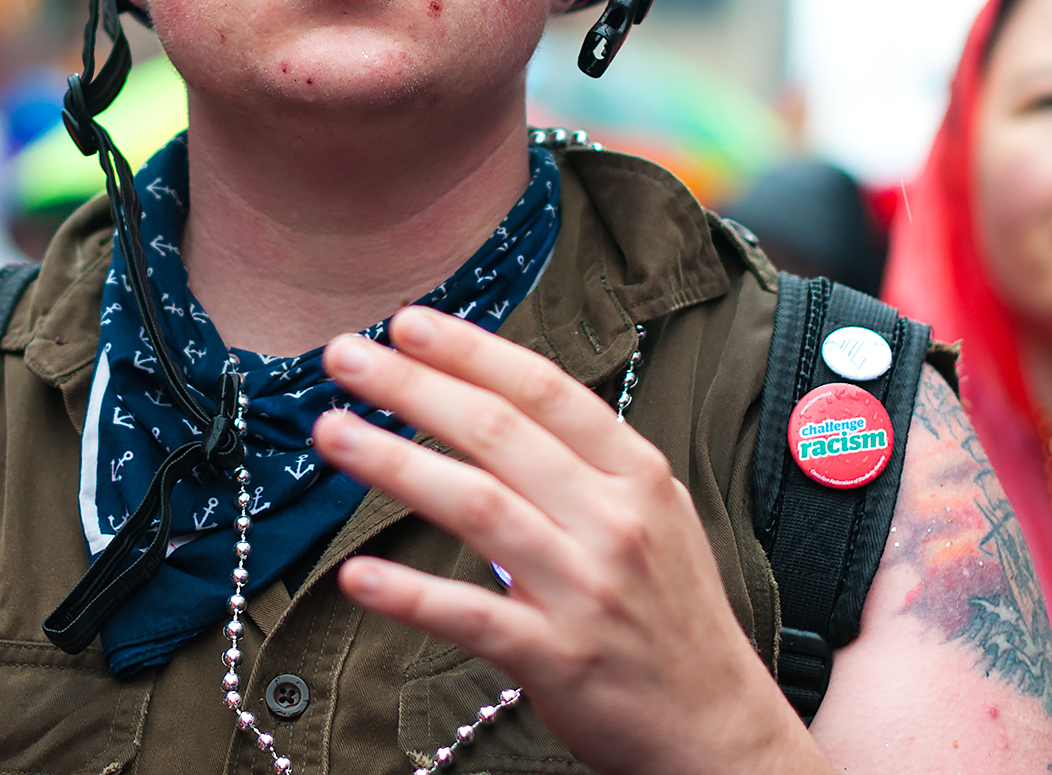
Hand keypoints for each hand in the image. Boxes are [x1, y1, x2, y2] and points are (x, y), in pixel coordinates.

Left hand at [314, 307, 824, 774]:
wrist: (719, 728)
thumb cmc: (673, 613)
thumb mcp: (657, 514)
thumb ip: (587, 461)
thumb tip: (501, 402)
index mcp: (636, 475)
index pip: (544, 390)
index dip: (471, 351)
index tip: (408, 323)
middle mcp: (613, 520)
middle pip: (498, 433)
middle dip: (411, 387)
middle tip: (345, 357)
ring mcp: (585, 588)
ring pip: (477, 506)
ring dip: (394, 463)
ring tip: (331, 433)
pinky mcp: (558, 657)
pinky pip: (471, 615)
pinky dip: (410, 595)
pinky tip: (357, 574)